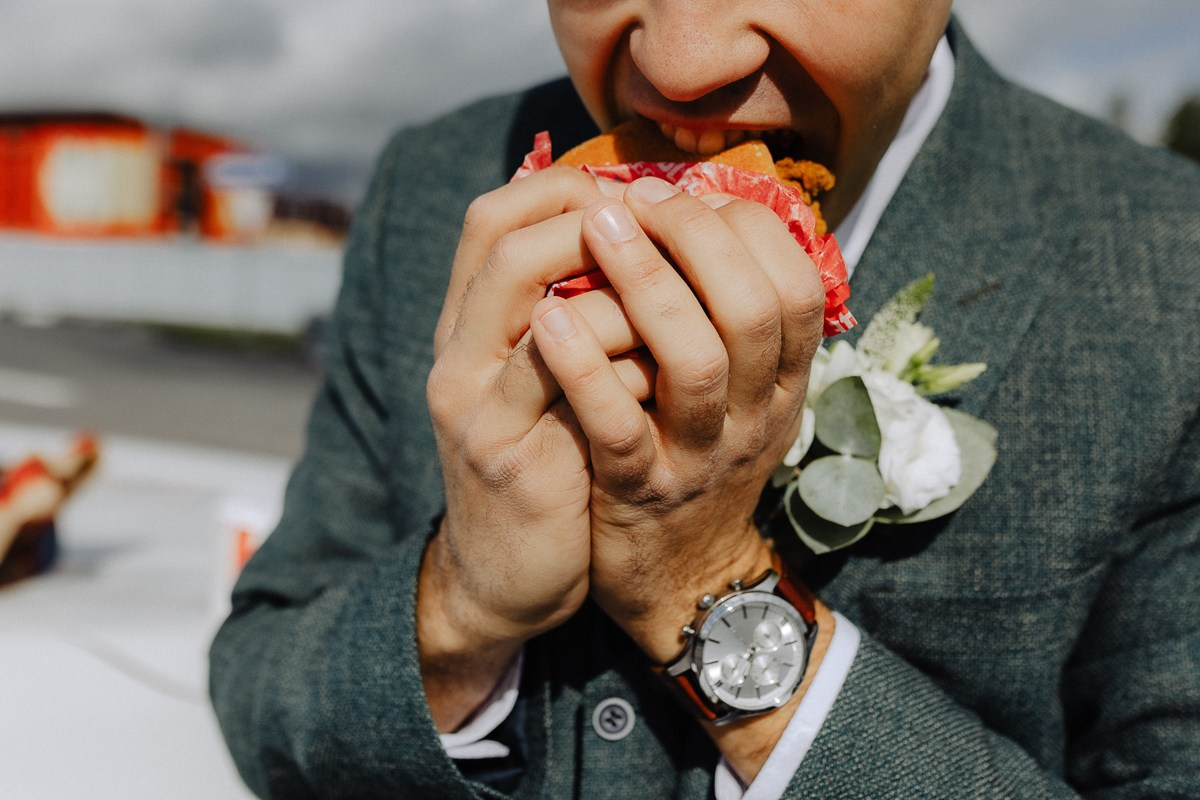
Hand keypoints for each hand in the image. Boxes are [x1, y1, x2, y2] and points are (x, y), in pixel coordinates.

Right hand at [419, 167, 650, 728]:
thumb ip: (580, 317)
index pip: (493, 218)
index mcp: (470, 325)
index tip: (637, 194)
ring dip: (625, 287)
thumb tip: (649, 245)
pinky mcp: (504, 454)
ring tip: (681, 293)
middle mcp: (459, 352)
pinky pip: (567, 384)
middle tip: (667, 229)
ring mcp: (474, 402)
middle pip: (507, 243)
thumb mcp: (551, 380)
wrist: (506, 575)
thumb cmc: (548, 464)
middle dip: (600, 223)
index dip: (563, 188)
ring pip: (541, 304)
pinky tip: (668, 367)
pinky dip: (625, 360)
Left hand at [529, 177, 826, 661]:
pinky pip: (618, 425)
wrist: (679, 578)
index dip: (743, 227)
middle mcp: (755, 416)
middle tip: (635, 197)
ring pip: (697, 361)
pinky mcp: (639, 491)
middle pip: (753, 309)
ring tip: (596, 228)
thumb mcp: (741, 395)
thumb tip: (703, 210)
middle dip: (696, 237)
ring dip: (647, 283)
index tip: (681, 193)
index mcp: (784, 383)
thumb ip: (731, 318)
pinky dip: (585, 367)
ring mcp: (700, 456)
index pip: (795, 283)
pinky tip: (546, 318)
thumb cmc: (696, 457)